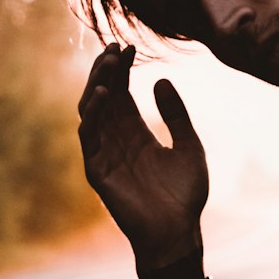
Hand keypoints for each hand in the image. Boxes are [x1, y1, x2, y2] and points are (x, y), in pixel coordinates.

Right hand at [77, 43, 208, 270]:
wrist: (178, 232)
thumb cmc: (184, 194)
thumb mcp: (189, 146)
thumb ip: (176, 115)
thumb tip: (161, 79)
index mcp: (135, 132)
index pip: (122, 92)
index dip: (122, 69)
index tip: (130, 47)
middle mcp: (116, 139)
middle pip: (103, 96)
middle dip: (106, 71)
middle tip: (115, 48)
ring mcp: (105, 154)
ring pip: (91, 111)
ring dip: (97, 86)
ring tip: (108, 65)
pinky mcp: (98, 171)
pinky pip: (89, 138)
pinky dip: (93, 115)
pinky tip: (103, 96)